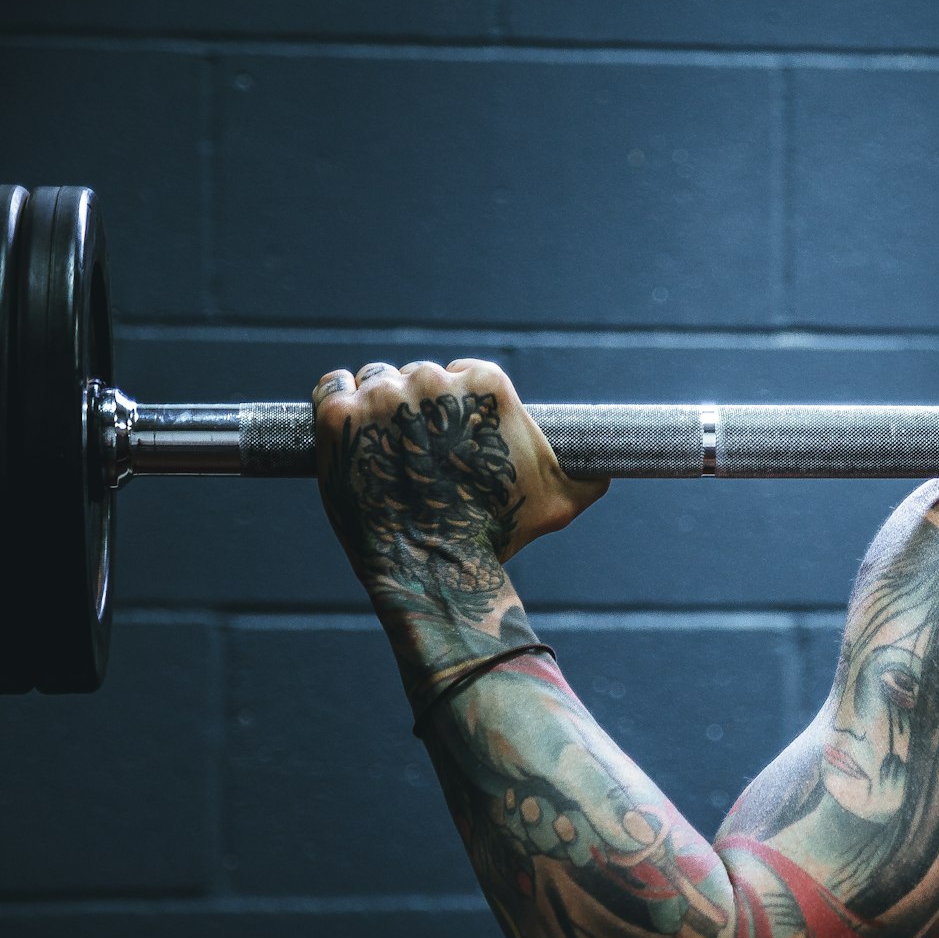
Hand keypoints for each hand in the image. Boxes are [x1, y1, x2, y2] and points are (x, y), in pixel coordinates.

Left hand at [311, 359, 607, 604]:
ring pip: (374, 379)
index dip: (455, 402)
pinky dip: (336, 401)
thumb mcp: (559, 500)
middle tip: (416, 451)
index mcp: (487, 384)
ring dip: (375, 406)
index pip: (462, 371)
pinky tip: (348, 429)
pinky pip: (331, 387)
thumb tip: (607, 471)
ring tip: (381, 447)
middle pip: (416, 375)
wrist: (434, 566)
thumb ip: (588, 475)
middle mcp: (433, 379)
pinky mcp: (338, 416)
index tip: (449, 432)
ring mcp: (382, 395)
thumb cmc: (497, 532)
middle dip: (415, 406)